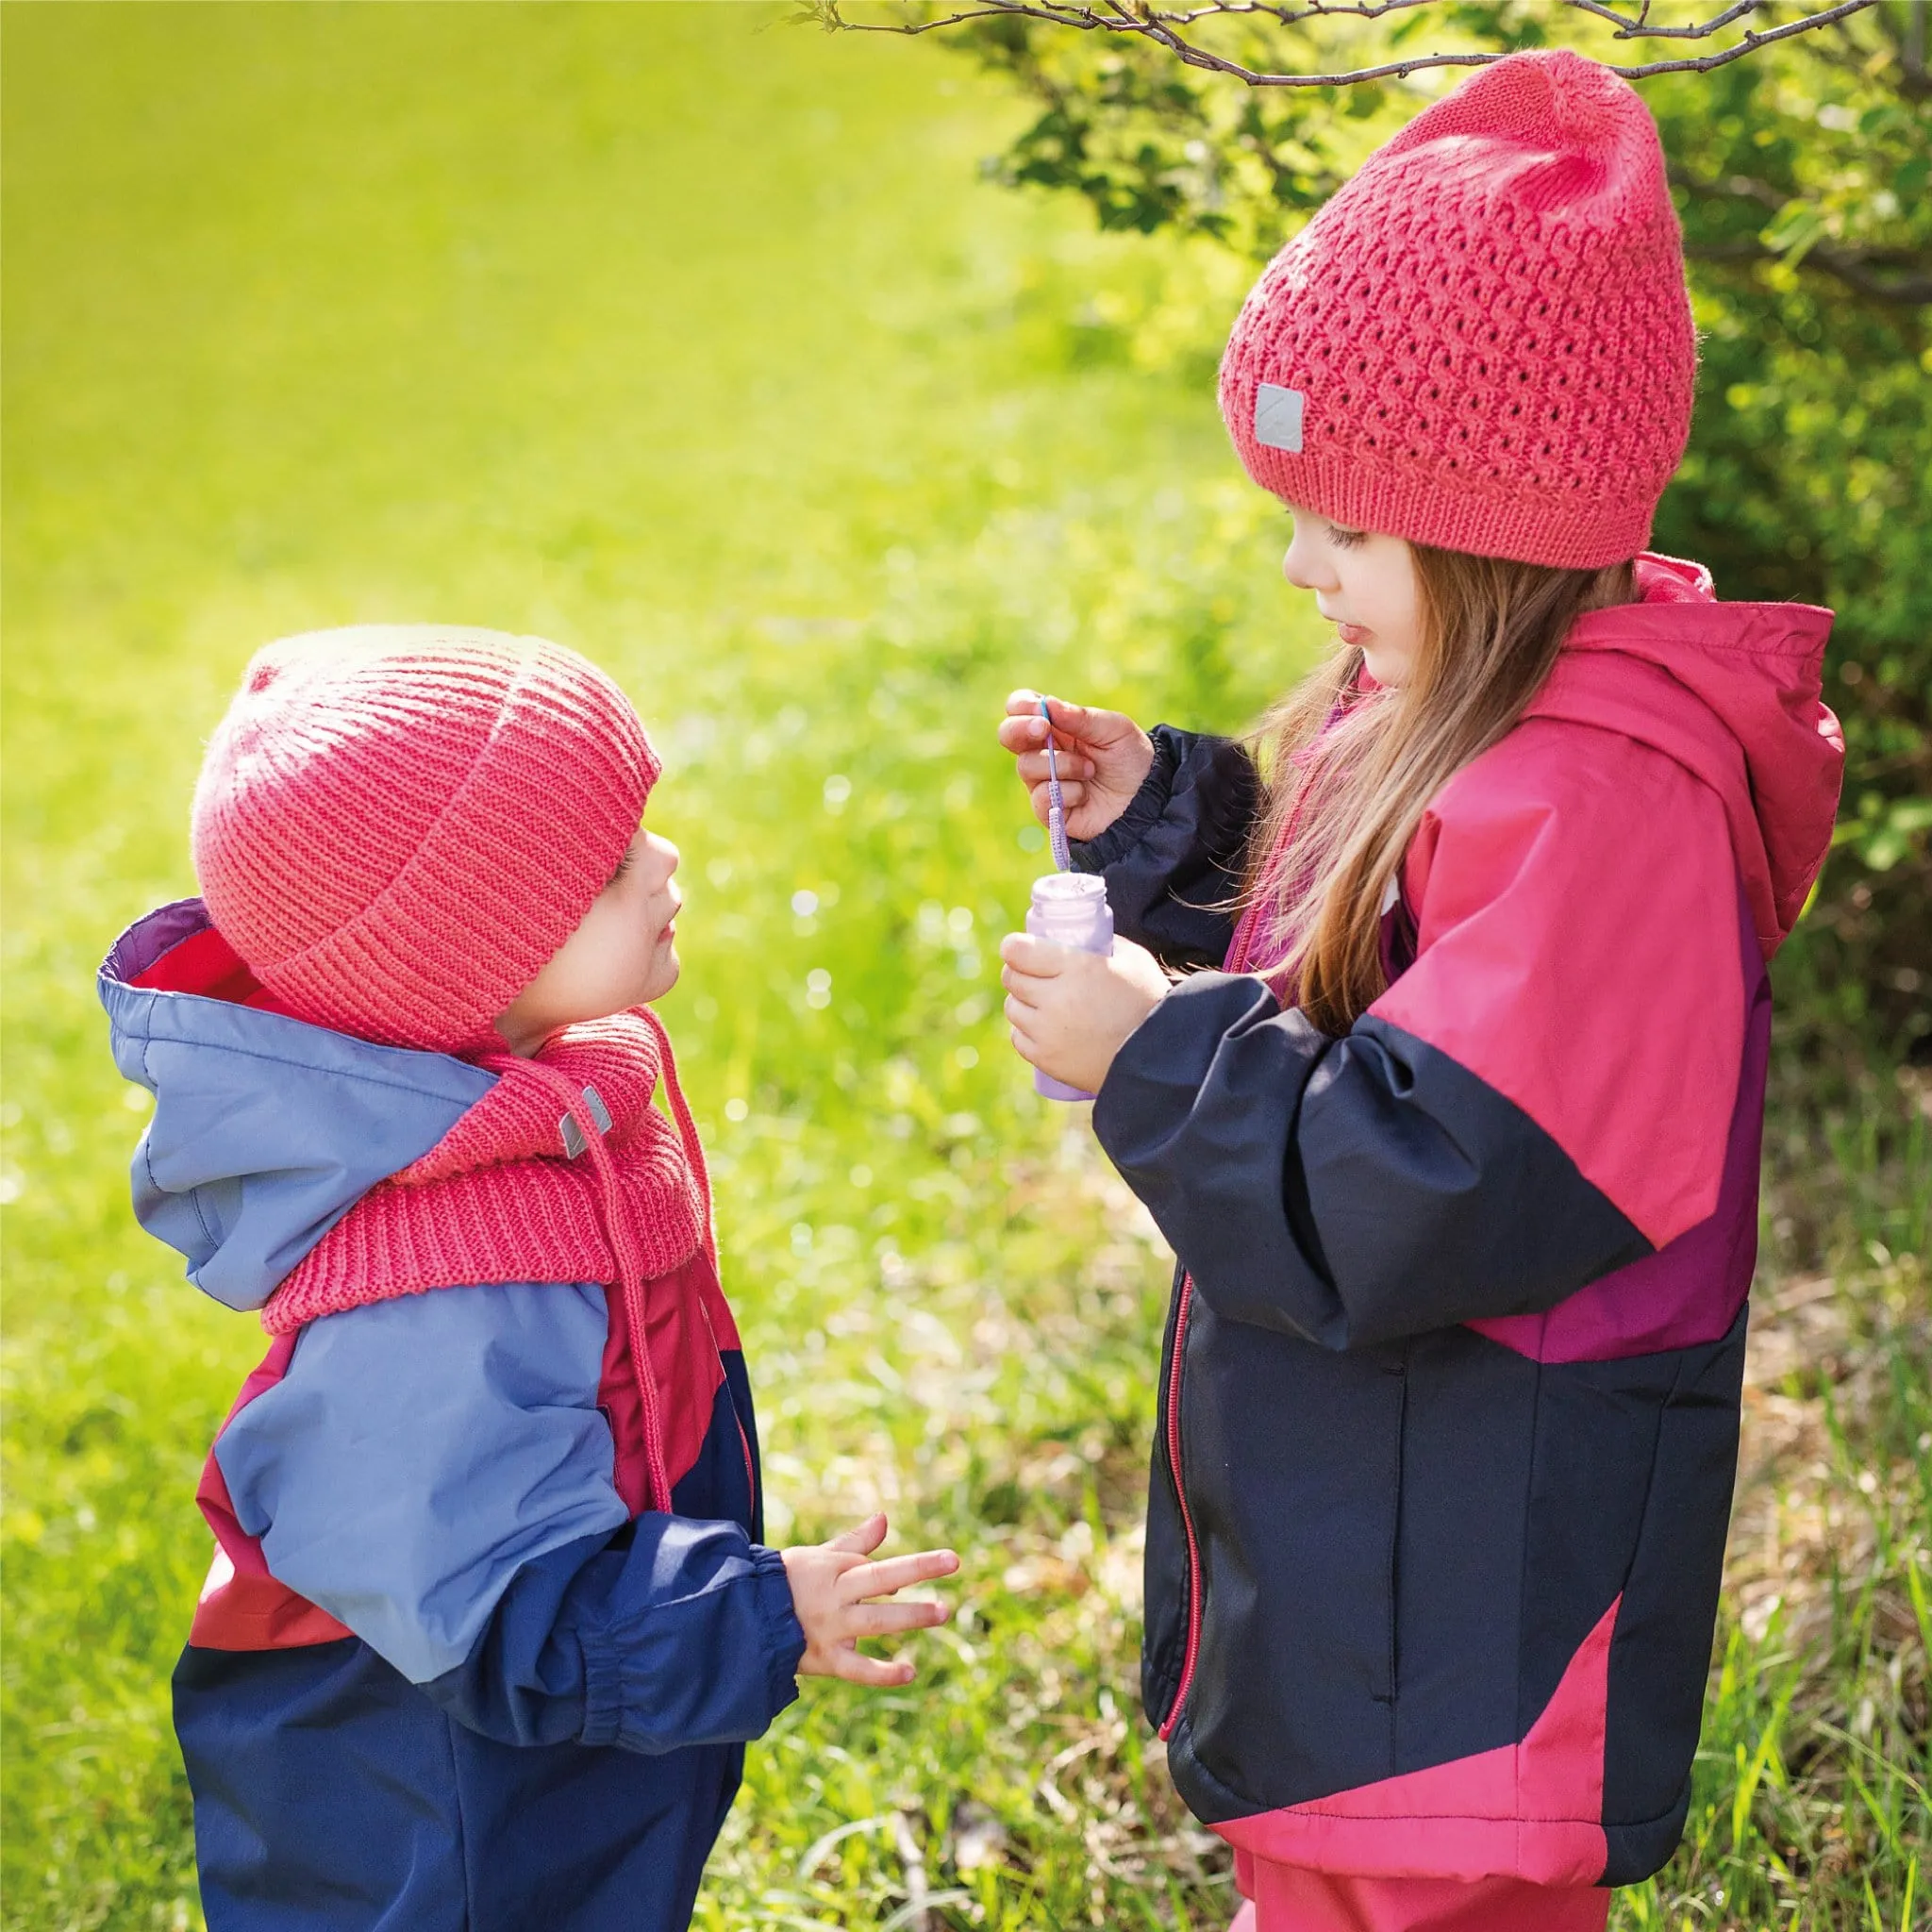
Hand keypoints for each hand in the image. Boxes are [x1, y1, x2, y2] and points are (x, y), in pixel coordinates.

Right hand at [781, 1513, 958, 1686]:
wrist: (745, 1622)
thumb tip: (884, 1518)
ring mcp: (831, 1629)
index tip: (917, 1575)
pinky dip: (883, 1673)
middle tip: (954, 1561)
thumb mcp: (818, 1557)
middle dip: (917, 1568)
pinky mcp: (826, 1660)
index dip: (897, 1570)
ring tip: (943, 1612)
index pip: (872, 1566)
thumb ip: (854, 1542)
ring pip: (876, 1621)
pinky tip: (909, 1672)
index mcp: (832, 1569)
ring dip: (910, 1615)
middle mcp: (834, 1597)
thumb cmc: (786, 1584)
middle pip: (879, 1578)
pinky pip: (857, 1669)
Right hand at [997, 692, 1154, 843]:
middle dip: (1020, 729)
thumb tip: (1048, 705)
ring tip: (1090, 770)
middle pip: (1008, 735)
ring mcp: (1044, 780)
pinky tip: (1084, 794)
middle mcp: (1045, 751)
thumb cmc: (1131, 760)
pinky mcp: (1049, 809)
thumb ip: (1082, 718)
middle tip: (1044, 729)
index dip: (1022, 706)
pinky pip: (1040, 797)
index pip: (1021, 709)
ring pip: (1027, 766)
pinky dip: (1066, 792)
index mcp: (1057, 727)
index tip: (1039, 709)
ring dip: (1062, 765)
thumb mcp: (1114, 729)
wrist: (1148, 799)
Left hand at [1000, 932, 1169, 1094]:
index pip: (1017, 950)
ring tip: (1044, 1003)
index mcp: (1076, 968)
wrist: (1159, 1058)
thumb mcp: (1133, 959)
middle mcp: (1056, 998)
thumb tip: (1081, 935)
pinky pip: (1018, 1038)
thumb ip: (1104, 943)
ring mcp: (1048, 1031)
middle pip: (1011, 978)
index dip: (1015, 947)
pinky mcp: (1046, 1059)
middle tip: (1035, 975)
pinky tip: (1044, 1028)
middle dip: (1020, 972)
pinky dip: (1027, 1031)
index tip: (1020, 950)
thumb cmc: (1149, 1003)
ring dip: (1023, 1002)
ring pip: (1012, 1008)